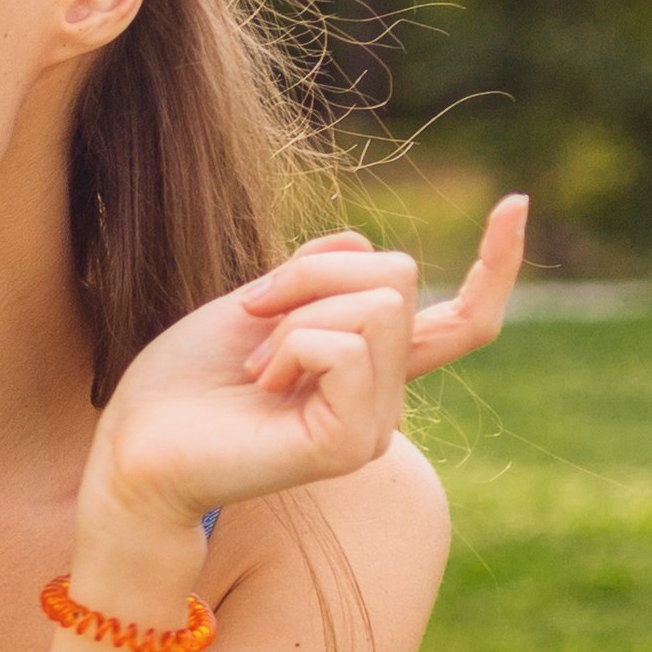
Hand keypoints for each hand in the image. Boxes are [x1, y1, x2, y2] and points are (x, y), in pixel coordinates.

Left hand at [80, 201, 528, 572]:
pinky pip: (345, 347)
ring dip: (297, 313)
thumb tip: (365, 243)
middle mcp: (386, 398)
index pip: (463, 320)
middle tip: (254, 326)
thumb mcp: (256, 303)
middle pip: (397, 276)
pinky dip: (291, 346)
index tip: (518, 204)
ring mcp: (375, 425)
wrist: (134, 448)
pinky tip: (261, 386)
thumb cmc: (182, 381)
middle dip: (314, 274)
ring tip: (256, 366)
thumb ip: (317, 275)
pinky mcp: (350, 445)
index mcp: (369, 367)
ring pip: (378, 304)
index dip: (499, 264)